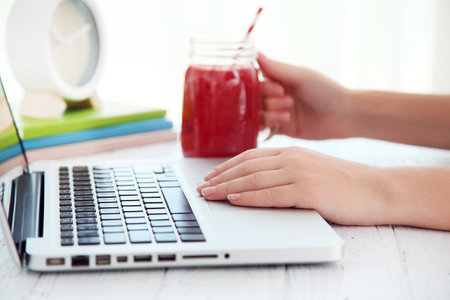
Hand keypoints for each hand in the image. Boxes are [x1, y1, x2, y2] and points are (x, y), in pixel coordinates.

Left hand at [197, 147, 389, 225]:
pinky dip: (249, 198)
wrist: (376, 189)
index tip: (210, 175)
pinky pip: (271, 194)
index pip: (250, 157)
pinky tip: (234, 201)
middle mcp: (292, 158)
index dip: (226, 166)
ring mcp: (300, 172)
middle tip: (201, 188)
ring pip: (254, 180)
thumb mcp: (310, 170)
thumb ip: (285, 172)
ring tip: (209, 195)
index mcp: (291, 151)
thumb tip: (258, 183)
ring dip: (227, 188)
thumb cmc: (343, 183)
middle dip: (220, 178)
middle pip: (246, 167)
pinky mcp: (308, 190)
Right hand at [258, 53, 351, 138]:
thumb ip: (277, 68)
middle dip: (269, 102)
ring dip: (270, 115)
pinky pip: (265, 130)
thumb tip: (256, 54)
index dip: (264, 87)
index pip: (257, 82)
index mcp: (279, 79)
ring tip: (287, 116)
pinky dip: (268, 127)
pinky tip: (281, 124)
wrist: (344, 116)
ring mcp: (278, 112)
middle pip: (256, 100)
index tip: (279, 89)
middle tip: (289, 102)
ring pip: (259, 115)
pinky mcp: (282, 129)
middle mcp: (276, 95)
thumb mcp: (301, 76)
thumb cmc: (326, 91)